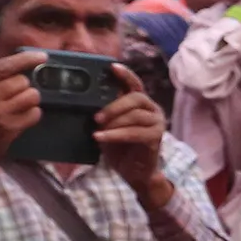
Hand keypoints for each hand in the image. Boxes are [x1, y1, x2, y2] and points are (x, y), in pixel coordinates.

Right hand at [0, 49, 44, 192]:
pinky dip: (32, 114)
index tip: (41, 56)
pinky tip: (22, 118)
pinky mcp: (9, 130)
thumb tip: (10, 65)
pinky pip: (34, 114)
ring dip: (30, 99)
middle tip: (15, 94)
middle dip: (23, 86)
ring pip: (31, 96)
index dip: (25, 59)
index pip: (2, 67)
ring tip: (19, 105)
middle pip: (21, 81)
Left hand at [94, 65, 171, 203]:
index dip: (125, 74)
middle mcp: (152, 109)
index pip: (135, 83)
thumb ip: (104, 113)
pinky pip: (135, 132)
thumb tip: (83, 102)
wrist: (135, 173)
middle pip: (135, 97)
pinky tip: (100, 137)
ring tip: (98, 130)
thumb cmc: (120, 148)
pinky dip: (115, 135)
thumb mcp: (108, 127)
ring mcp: (157, 122)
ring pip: (135, 114)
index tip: (111, 67)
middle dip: (114, 106)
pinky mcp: (156, 137)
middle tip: (96, 117)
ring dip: (114, 122)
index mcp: (141, 103)